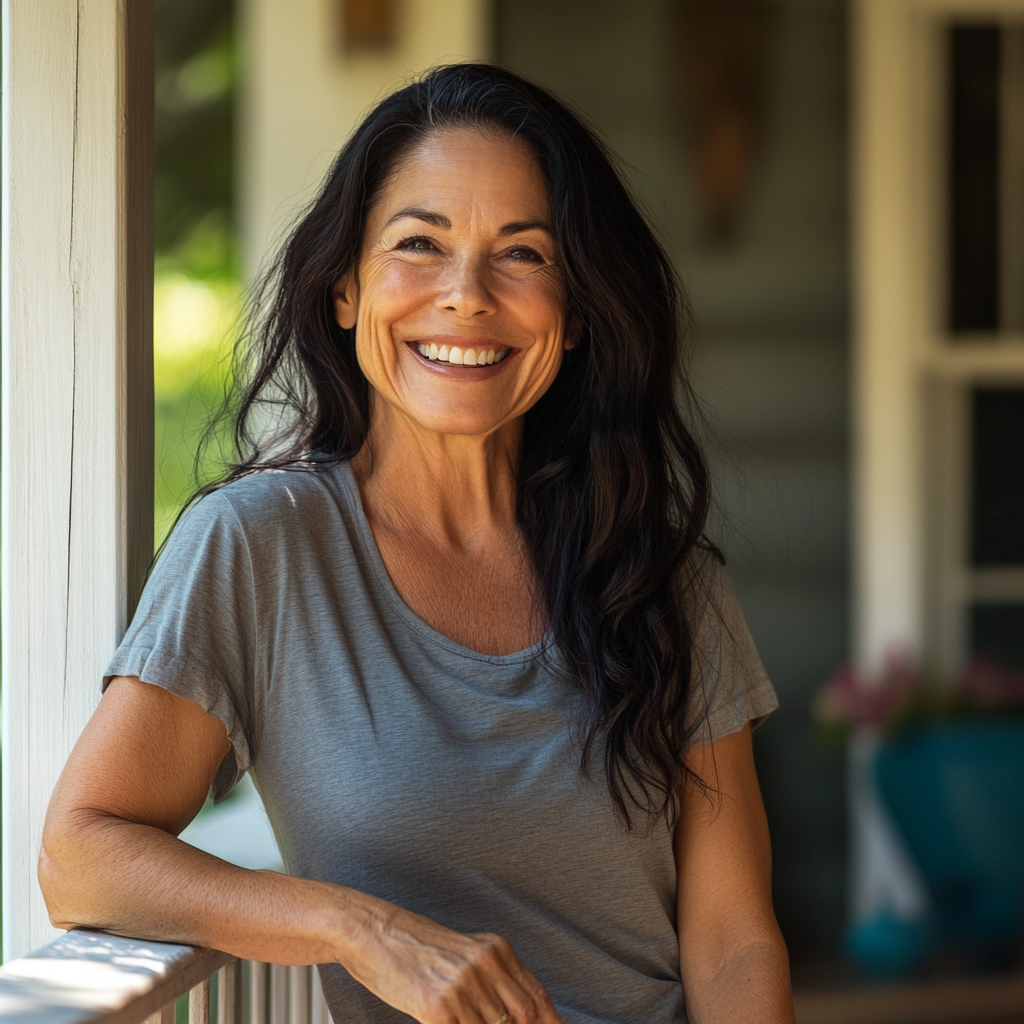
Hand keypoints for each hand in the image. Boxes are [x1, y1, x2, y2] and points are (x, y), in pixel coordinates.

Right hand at [341, 897, 562, 1023]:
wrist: (372, 932)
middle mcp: (483, 964)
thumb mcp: (463, 952)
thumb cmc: (416, 947)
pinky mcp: (436, 1007)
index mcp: (495, 949)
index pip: (536, 996)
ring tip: (463, 1019)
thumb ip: (493, 976)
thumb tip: (522, 1012)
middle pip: (521, 1018)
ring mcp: (461, 986)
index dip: (549, 1022)